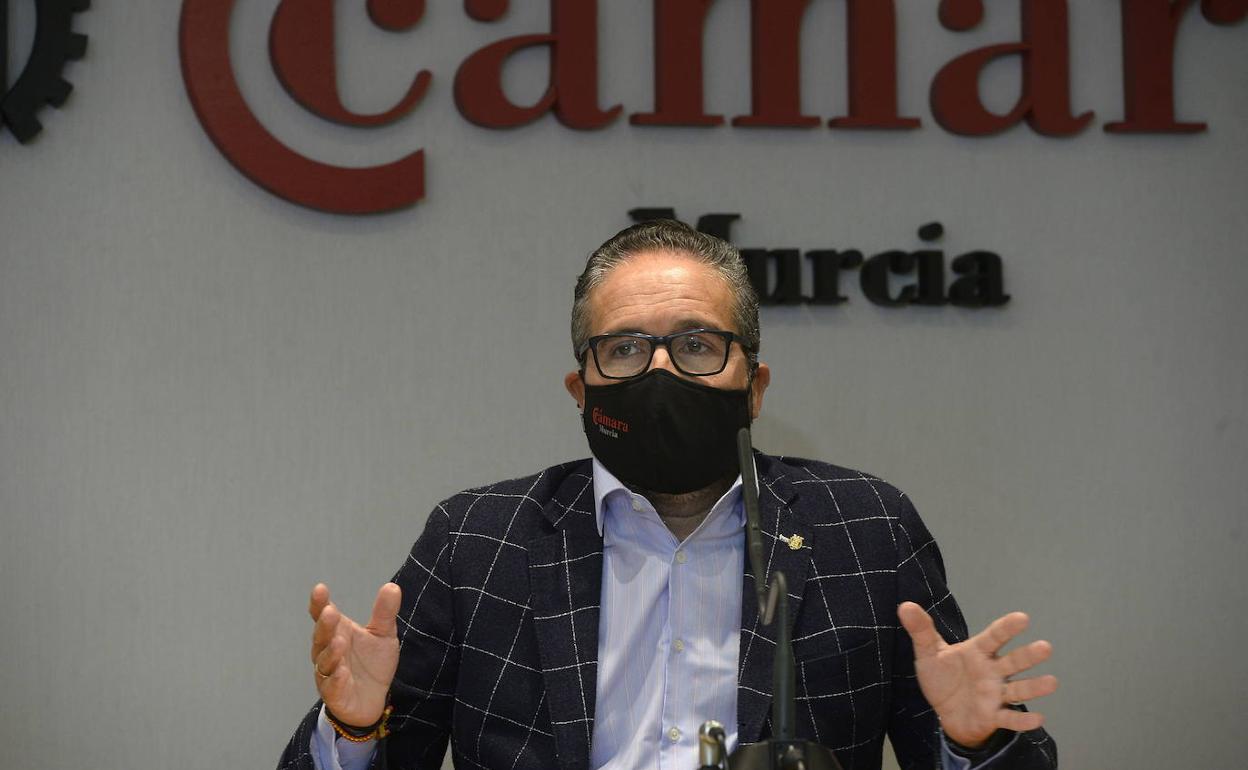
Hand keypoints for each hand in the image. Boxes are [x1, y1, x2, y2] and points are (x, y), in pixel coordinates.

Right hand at [309, 582, 401, 727]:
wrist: (373, 699)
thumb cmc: (372, 663)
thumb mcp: (383, 634)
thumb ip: (385, 612)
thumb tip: (392, 586)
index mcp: (338, 632)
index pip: (324, 615)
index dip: (319, 603)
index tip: (320, 588)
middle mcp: (328, 651)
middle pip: (321, 636)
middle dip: (324, 625)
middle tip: (330, 612)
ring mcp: (328, 673)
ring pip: (324, 661)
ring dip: (330, 651)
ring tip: (340, 641)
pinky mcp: (334, 694)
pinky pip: (332, 686)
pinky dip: (336, 679)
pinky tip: (342, 672)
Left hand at [897, 602, 1057, 748]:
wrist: (945, 711)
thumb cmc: (943, 678)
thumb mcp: (928, 653)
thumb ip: (921, 630)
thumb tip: (905, 605)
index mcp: (978, 652)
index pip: (993, 637)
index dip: (1007, 628)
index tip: (1022, 618)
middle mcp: (992, 671)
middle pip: (1012, 662)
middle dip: (1028, 656)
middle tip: (1045, 647)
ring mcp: (995, 693)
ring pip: (1018, 689)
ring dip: (1034, 687)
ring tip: (1052, 682)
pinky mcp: (994, 715)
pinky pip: (1010, 718)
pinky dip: (1022, 720)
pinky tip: (1038, 719)